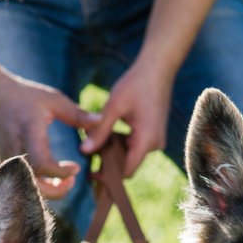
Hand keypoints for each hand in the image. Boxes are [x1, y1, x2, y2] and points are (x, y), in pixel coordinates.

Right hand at [0, 74, 101, 198]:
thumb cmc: (24, 97)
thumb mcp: (52, 100)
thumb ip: (77, 114)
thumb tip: (101, 122)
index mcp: (29, 134)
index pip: (43, 164)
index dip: (62, 173)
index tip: (77, 168)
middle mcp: (16, 151)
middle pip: (34, 186)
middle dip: (57, 191)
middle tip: (73, 180)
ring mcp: (7, 161)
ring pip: (27, 190)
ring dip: (48, 192)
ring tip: (64, 182)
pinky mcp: (4, 166)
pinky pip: (21, 186)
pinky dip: (38, 189)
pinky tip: (51, 181)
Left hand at [80, 58, 173, 177]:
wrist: (158, 67)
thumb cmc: (136, 83)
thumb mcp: (114, 107)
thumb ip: (99, 131)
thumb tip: (83, 151)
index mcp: (146, 140)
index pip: (126, 171)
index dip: (108, 175)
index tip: (90, 172)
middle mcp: (155, 145)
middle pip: (128, 165)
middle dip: (109, 162)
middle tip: (88, 154)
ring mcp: (157, 140)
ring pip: (131, 155)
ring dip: (114, 151)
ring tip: (96, 141)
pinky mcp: (154, 134)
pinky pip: (136, 146)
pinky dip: (122, 143)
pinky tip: (109, 132)